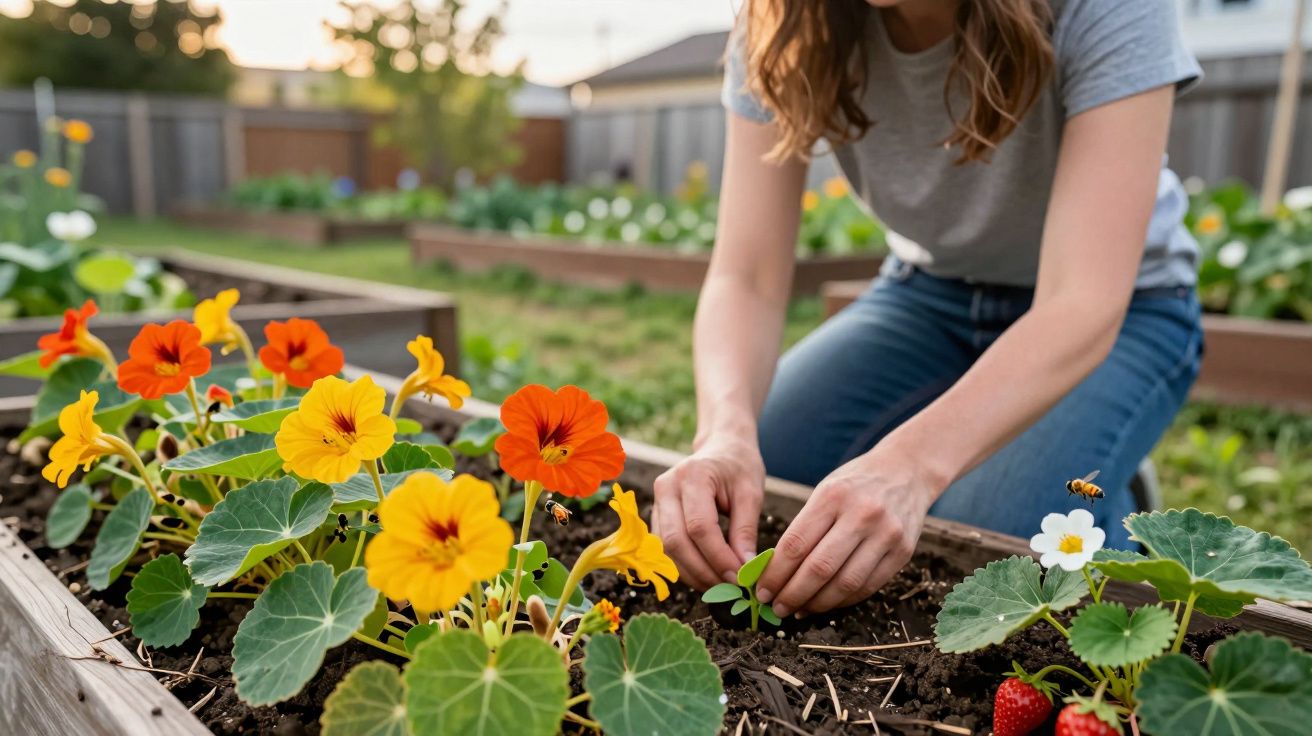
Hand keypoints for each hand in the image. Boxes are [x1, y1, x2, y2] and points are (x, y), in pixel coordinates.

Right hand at [652, 437, 764, 589]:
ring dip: (692, 574)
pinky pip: (665, 548)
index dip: (718, 558)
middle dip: (703, 571)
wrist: (722, 448)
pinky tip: (707, 574)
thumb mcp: (751, 493)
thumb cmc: (740, 467)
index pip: (699, 527)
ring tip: (720, 585)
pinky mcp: (657, 514)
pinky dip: (685, 566)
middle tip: (729, 588)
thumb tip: (744, 571)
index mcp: (693, 476)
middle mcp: (666, 486)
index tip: (739, 578)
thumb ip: (745, 531)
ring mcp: (657, 500)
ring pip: (666, 550)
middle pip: (676, 541)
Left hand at [755, 449, 936, 617]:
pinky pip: (868, 587)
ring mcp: (886, 535)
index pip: (796, 543)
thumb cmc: (856, 484)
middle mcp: (862, 515)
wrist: (907, 471)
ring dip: (817, 604)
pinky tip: (826, 603)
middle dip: (792, 594)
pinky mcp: (903, 552)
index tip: (760, 590)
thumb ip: (805, 527)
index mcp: (833, 496)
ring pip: (845, 584)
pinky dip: (843, 600)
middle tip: (776, 607)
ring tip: (799, 610)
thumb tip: (776, 571)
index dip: (775, 573)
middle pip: (819, 568)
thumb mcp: (826, 491)